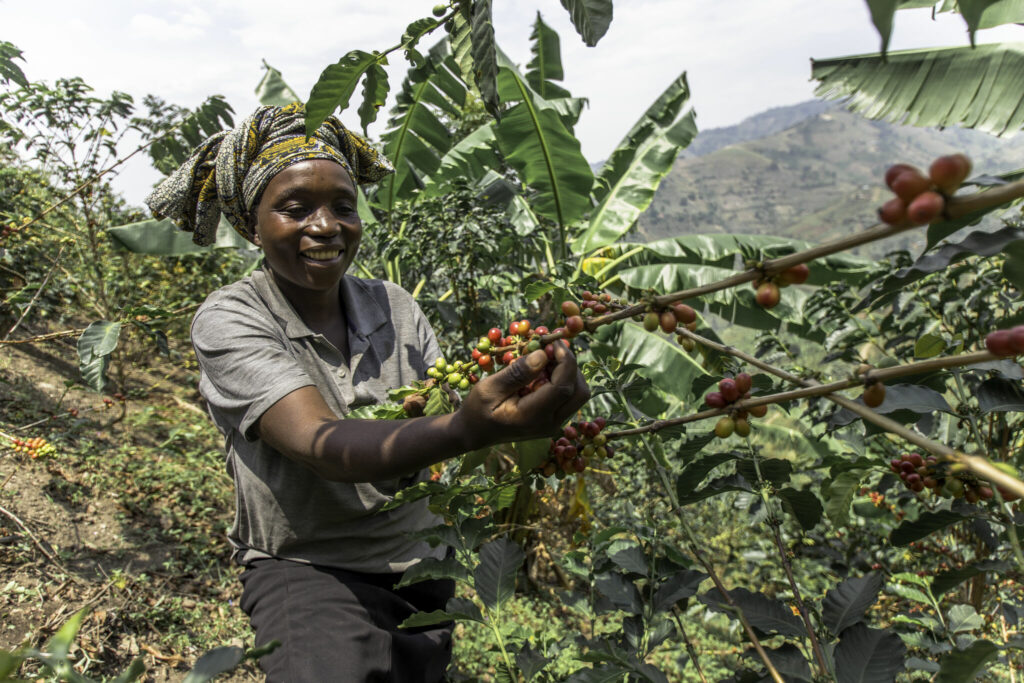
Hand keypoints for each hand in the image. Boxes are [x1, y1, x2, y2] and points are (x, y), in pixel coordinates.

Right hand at [454, 342, 589, 449]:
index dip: (564, 360)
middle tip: (549, 348)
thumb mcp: (490, 388)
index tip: (552, 341)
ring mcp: (554, 423)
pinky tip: (543, 370)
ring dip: (567, 371)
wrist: (476, 432)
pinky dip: (562, 379)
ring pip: (578, 394)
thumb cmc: (478, 409)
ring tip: (544, 358)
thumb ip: (517, 373)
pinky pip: (569, 397)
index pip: (563, 387)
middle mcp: (550, 424)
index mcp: (533, 417)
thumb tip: (542, 354)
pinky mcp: (554, 419)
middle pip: (579, 391)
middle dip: (570, 365)